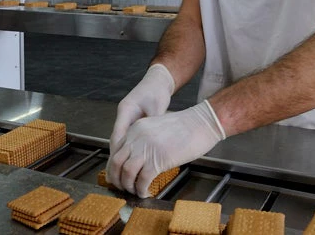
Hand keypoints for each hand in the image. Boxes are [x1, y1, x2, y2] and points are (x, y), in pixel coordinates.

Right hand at [107, 65, 173, 184]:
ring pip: (121, 141)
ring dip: (121, 156)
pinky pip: (127, 139)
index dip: (117, 151)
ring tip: (123, 172)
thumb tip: (154, 141)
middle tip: (118, 174)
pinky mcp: (132, 123)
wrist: (158, 82)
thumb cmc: (156, 91)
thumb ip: (154, 123)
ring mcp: (127, 119)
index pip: (118, 134)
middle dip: (116, 158)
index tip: (118, 165)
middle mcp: (123, 116)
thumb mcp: (156, 107)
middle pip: (116, 140)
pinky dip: (128, 150)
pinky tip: (132, 161)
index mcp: (126, 110)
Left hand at [107, 100, 225, 196]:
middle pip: (117, 161)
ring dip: (128, 185)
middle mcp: (137, 138)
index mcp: (135, 129)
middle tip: (121, 187)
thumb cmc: (185, 127)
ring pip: (127, 172)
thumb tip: (139, 158)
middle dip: (116, 178)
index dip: (113, 166)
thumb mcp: (156, 127)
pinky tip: (145, 192)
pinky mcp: (158, 160)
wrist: (201, 123)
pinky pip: (143, 179)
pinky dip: (141, 189)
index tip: (116, 175)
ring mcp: (146, 148)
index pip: (116, 150)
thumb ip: (144, 139)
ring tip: (134, 191)